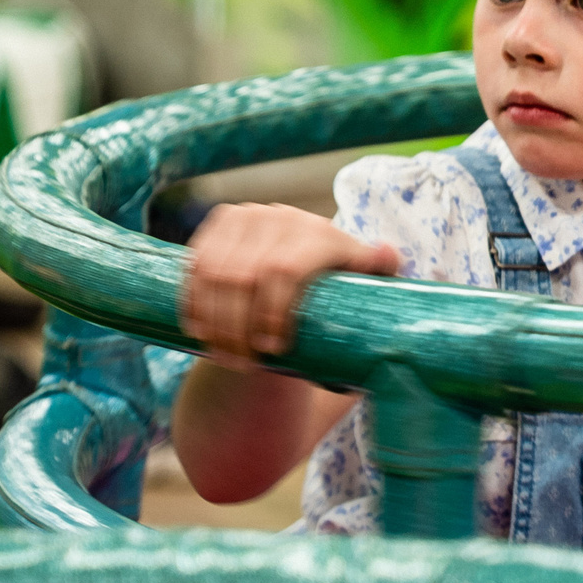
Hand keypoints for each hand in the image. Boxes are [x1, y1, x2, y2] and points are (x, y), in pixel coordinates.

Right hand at [179, 203, 398, 367]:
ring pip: (214, 273)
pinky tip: (198, 331)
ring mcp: (247, 217)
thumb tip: (389, 256)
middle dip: (238, 328)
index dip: (273, 311)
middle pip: (245, 277)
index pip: (285, 269)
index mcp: (323, 234)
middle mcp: (284, 218)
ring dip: (213, 320)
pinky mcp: (218, 225)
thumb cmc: (336, 296)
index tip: (273, 349)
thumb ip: (381, 279)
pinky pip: (195, 264)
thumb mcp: (362, 291)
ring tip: (224, 357)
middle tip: (244, 364)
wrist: (298, 273)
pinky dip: (193, 302)